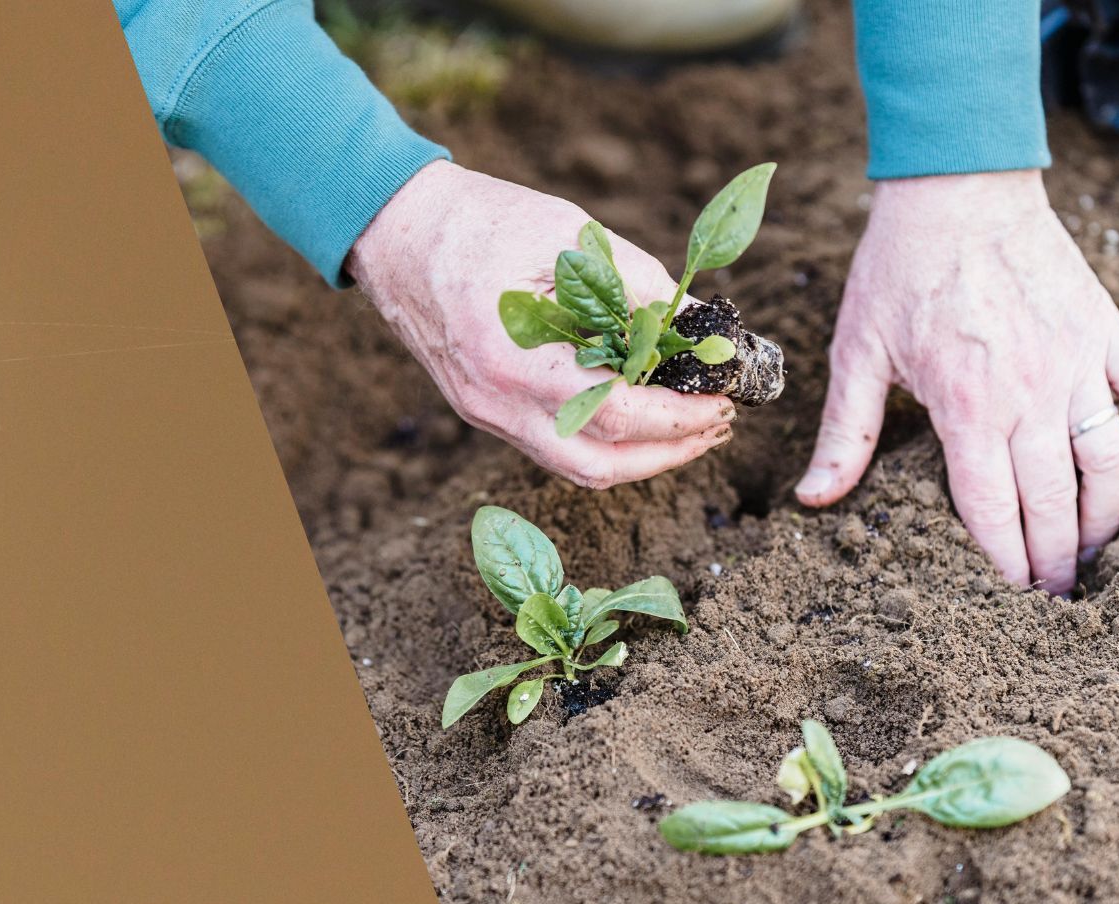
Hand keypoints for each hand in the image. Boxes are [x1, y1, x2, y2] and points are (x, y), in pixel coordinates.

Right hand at [347, 161, 734, 488]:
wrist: (395, 232)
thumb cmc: (479, 222)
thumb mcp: (567, 235)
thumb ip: (636, 285)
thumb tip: (697, 326)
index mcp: (511, 358)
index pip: (612, 414)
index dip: (678, 417)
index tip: (723, 400)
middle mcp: (494, 402)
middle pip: (596, 466)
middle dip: (667, 454)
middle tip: (717, 423)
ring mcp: (485, 413)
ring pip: (574, 465)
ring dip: (639, 456)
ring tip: (689, 426)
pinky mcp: (483, 409)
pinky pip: (553, 444)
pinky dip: (605, 439)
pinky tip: (638, 411)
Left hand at [796, 171, 1118, 593]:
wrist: (958, 189)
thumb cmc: (898, 271)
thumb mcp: (856, 354)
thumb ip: (846, 434)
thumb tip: (814, 499)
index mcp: (964, 407)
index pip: (992, 509)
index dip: (1003, 560)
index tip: (1008, 594)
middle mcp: (1029, 394)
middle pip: (1056, 501)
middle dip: (1056, 558)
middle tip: (1055, 594)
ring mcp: (1077, 363)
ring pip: (1113, 462)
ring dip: (1110, 518)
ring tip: (1096, 553)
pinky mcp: (1108, 332)